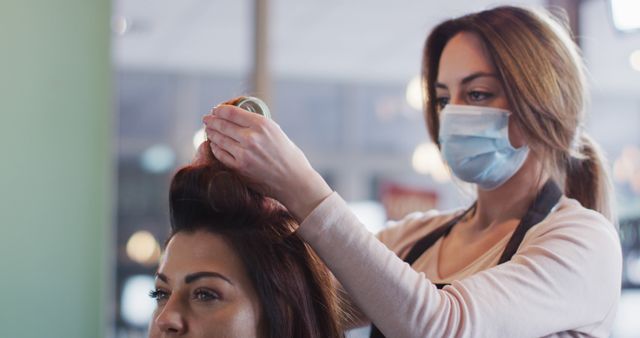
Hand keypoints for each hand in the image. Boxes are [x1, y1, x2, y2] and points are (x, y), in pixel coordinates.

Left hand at [202, 105, 332, 220]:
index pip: (231, 112)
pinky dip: (215, 148)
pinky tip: (214, 145)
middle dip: (212, 120)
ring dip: (211, 133)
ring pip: (219, 139)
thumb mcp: (277, 132)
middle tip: (207, 119)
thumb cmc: (289, 157)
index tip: (216, 110)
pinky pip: (220, 154)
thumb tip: (241, 120)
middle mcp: (251, 137)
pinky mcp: (239, 168)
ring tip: (209, 130)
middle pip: (222, 124)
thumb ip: (259, 126)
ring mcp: (243, 154)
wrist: (294, 181)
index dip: (220, 110)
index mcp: (262, 124)